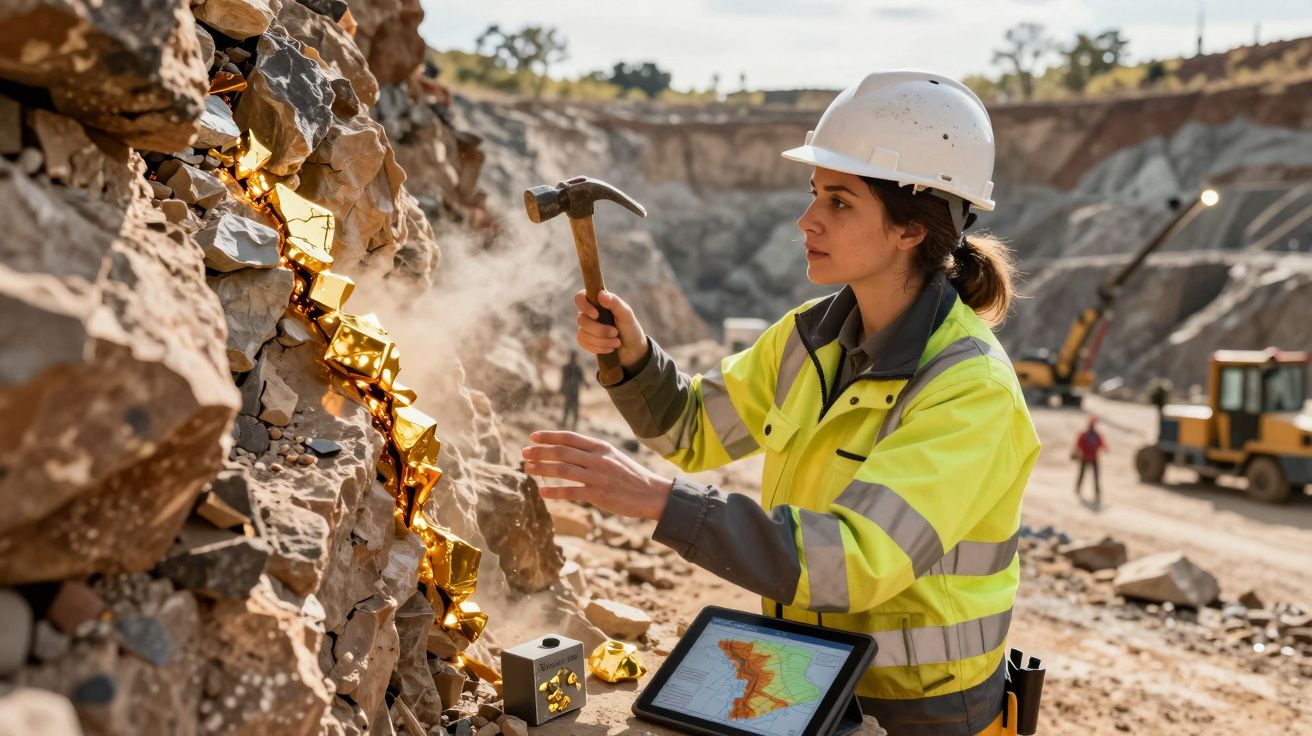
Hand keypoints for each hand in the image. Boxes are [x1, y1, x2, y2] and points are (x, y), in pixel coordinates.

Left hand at [521, 430, 671, 521]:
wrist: (652, 493)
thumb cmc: (630, 475)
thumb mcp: (613, 456)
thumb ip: (592, 453)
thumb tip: (567, 450)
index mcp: (601, 447)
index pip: (569, 437)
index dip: (549, 436)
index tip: (532, 436)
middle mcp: (598, 459)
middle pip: (562, 452)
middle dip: (540, 452)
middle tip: (523, 452)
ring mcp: (598, 477)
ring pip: (563, 470)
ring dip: (542, 469)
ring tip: (527, 469)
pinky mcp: (598, 495)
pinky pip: (571, 492)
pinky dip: (554, 492)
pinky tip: (542, 492)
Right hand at [574, 289, 649, 371]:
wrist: (632, 348)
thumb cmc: (629, 327)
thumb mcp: (626, 314)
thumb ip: (614, 302)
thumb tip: (600, 294)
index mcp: (597, 302)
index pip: (580, 298)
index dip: (584, 306)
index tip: (596, 315)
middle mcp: (588, 313)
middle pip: (581, 320)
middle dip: (600, 330)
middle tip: (616, 332)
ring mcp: (585, 327)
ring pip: (583, 334)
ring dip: (602, 341)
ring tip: (617, 342)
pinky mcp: (585, 340)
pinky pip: (584, 343)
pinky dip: (599, 347)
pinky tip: (610, 348)